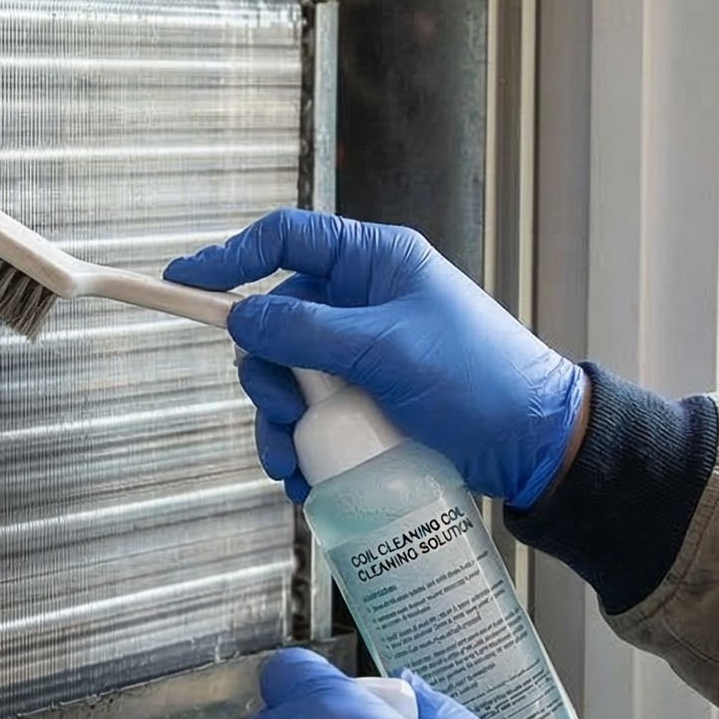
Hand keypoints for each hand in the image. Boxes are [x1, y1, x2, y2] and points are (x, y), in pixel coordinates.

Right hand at [166, 211, 585, 507]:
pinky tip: (305, 480)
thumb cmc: (479, 379)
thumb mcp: (387, 350)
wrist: (534, 444)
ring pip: (288, 379)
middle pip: (275, 322)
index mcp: (374, 263)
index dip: (229, 257)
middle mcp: (363, 302)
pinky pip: (314, 416)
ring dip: (277, 423)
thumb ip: (308, 330)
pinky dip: (301, 447)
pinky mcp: (369, 402)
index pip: (286, 238)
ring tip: (293, 464)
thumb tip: (242, 320)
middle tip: (281, 415)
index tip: (183, 285)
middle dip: (264, 375)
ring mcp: (364, 355)